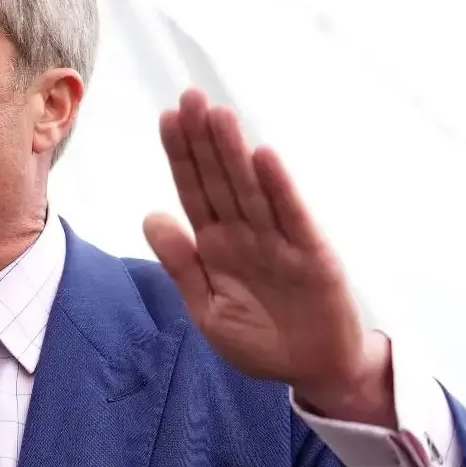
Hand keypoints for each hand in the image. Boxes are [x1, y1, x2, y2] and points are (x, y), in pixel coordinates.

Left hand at [144, 88, 393, 424]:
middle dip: (204, 140)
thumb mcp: (208, 310)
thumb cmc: (260, 339)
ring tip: (219, 114)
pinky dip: (279, 189)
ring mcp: (278, 241)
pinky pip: (291, 218)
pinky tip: (263, 158)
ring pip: (251, 189)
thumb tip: (150, 215)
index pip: (194, 191)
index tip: (168, 118)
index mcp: (217, 245)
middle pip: (220, 180)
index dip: (182, 156)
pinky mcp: (312, 255)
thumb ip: (182, 265)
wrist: (314, 370)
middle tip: (190, 96)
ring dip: (235, 152)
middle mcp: (245, 234)